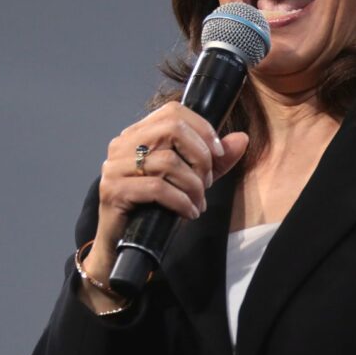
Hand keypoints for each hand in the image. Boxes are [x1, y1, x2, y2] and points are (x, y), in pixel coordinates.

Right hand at [81, 102, 248, 290]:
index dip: (203, 128)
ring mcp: (115, 166)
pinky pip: (157, 188)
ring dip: (193, 186)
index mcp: (139, 133)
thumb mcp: (191, 179)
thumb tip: (242, 138)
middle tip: (207, 182)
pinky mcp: (113, 190)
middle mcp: (122, 144)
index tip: (218, 153)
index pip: (173, 111)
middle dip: (200, 157)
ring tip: (198, 202)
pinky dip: (181, 201)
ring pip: (168, 161)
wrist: (125, 243)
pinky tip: (189, 212)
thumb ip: (215, 160)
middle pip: (172, 129)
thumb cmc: (156, 207)